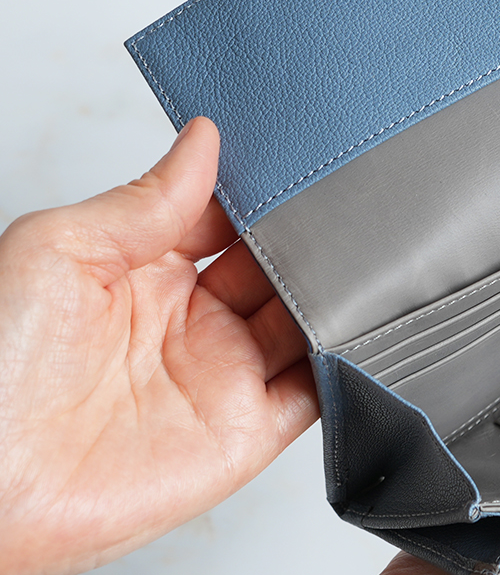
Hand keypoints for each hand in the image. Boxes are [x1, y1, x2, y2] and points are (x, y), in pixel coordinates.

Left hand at [0, 117, 317, 574]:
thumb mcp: (60, 246)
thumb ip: (147, 199)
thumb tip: (205, 140)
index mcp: (144, 273)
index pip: (229, 220)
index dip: (264, 193)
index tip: (300, 160)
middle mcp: (190, 324)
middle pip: (277, 268)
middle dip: (310, 237)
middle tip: (341, 203)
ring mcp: (222, 377)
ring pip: (307, 322)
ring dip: (336, 293)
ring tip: (363, 255)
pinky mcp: (246, 435)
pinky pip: (317, 393)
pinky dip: (347, 363)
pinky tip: (362, 325)